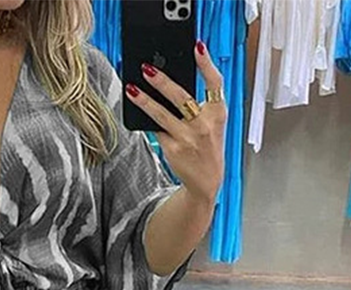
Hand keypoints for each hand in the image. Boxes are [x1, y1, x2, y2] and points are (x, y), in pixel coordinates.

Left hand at [127, 42, 226, 205]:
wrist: (206, 180)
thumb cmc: (208, 146)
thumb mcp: (213, 123)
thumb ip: (201, 103)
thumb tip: (171, 83)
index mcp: (218, 113)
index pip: (215, 83)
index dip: (207, 64)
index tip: (197, 47)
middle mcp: (204, 125)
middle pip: (181, 97)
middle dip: (162, 81)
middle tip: (147, 69)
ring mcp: (188, 138)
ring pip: (162, 115)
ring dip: (145, 101)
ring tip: (132, 89)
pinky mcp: (174, 149)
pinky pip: (157, 130)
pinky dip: (147, 120)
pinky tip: (138, 111)